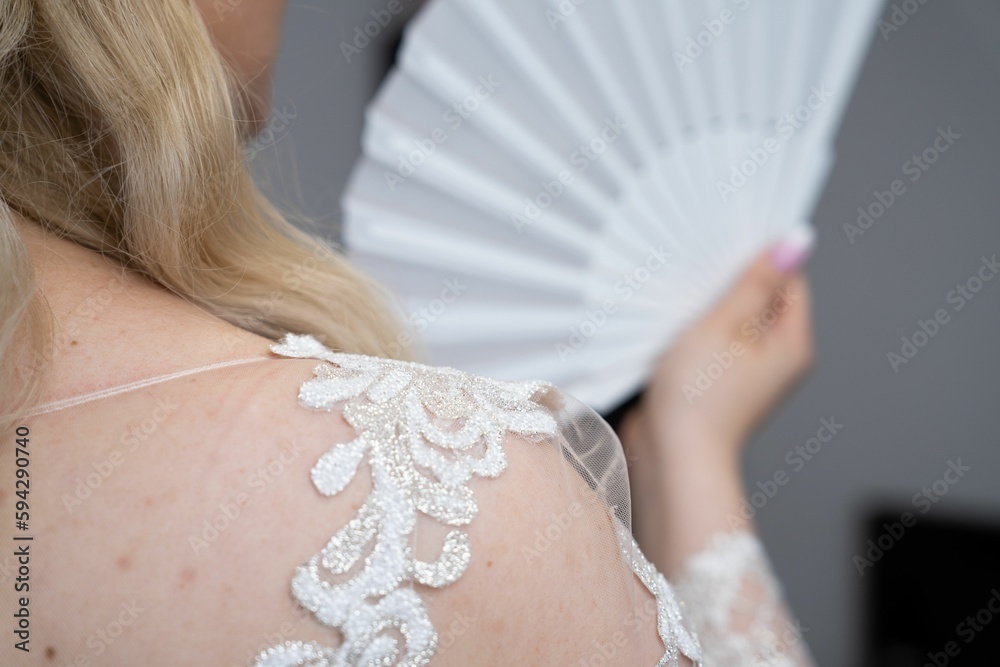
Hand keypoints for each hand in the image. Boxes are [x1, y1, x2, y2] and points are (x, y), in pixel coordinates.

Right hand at [624, 232, 814, 468]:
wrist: (671, 460)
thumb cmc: (699, 398)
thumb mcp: (725, 325)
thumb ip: (757, 282)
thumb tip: (795, 242)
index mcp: (792, 344)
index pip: (789, 282)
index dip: (759, 261)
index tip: (726, 249)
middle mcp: (777, 360)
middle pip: (761, 301)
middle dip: (729, 285)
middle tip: (698, 277)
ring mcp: (747, 375)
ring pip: (732, 323)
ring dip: (708, 310)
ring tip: (682, 309)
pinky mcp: (720, 385)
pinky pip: (714, 345)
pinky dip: (697, 333)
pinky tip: (673, 333)